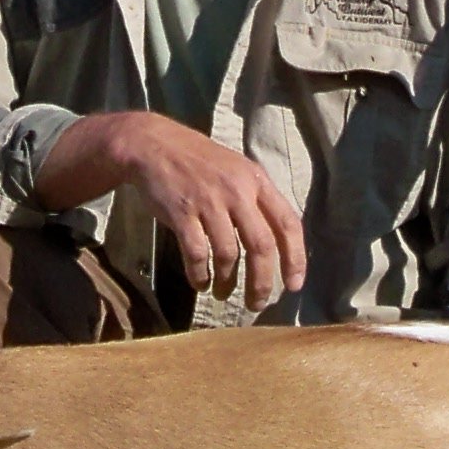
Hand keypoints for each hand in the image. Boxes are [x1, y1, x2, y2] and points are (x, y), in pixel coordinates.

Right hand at [38, 109, 307, 305]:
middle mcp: (237, 191)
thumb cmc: (198, 161)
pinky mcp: (182, 212)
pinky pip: (197, 254)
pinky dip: (200, 274)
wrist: (153, 144)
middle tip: (257, 303)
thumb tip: (275, 243)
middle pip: (261, 246)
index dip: (296, 258)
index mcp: (257, 180)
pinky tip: (200, 282)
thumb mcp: (236, 170)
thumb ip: (256, 200)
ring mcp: (209, 201)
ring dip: (228, 282)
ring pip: (229, 254)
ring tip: (224, 293)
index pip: (288, 223)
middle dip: (262, 282)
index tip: (293, 285)